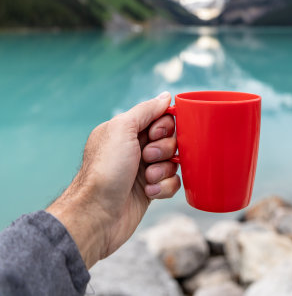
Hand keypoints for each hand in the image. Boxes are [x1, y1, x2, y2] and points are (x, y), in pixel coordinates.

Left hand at [47, 91, 179, 267]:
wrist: (96, 215)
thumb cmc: (105, 170)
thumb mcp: (122, 129)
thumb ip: (146, 110)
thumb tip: (166, 96)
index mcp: (125, 130)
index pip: (159, 117)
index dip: (164, 125)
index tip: (154, 134)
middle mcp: (135, 148)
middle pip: (170, 138)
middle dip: (164, 148)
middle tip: (147, 156)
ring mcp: (143, 169)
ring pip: (173, 161)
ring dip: (163, 169)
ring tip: (146, 178)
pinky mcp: (150, 190)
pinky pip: (172, 182)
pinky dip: (164, 187)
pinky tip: (149, 192)